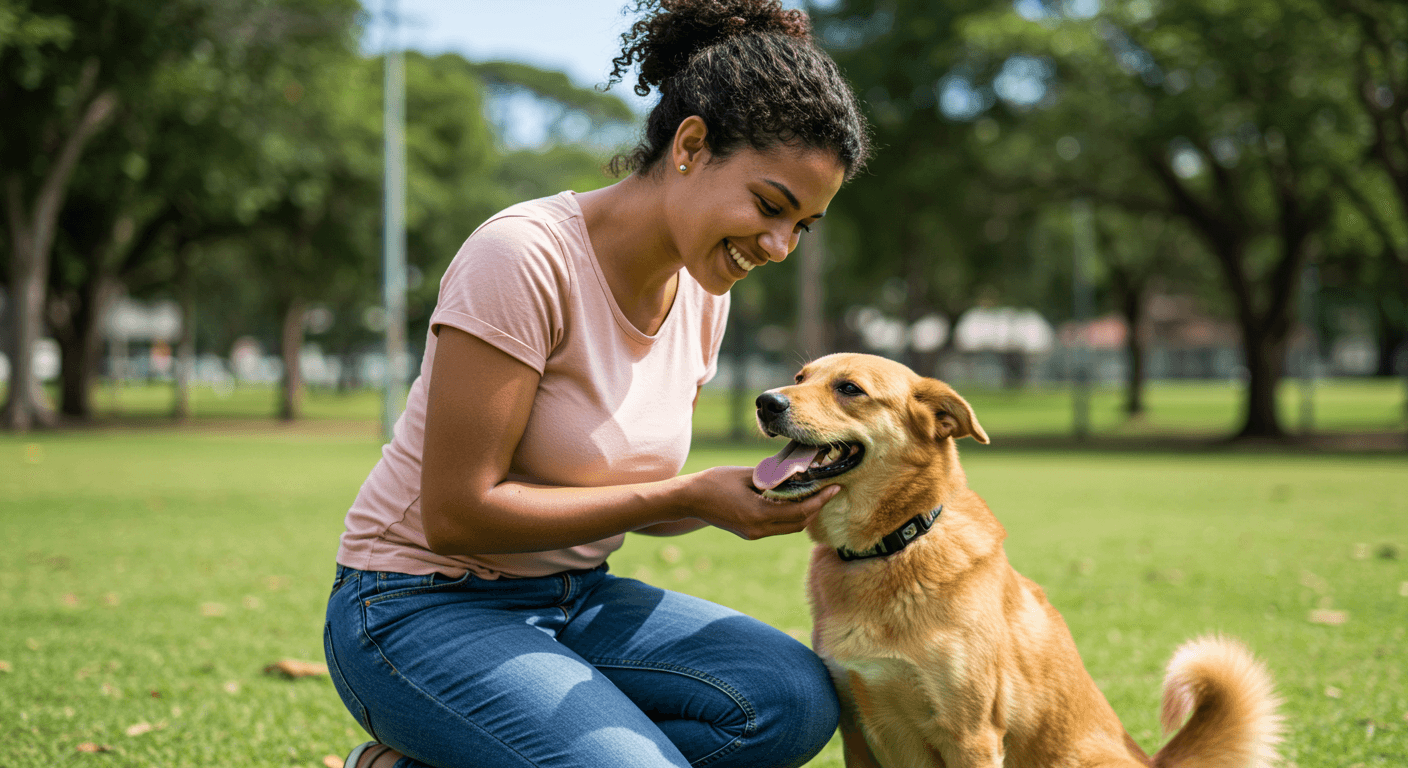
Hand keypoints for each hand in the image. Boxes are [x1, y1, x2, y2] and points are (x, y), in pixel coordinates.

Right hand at [681, 466, 840, 540]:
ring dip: (805, 513)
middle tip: (829, 490)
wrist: (688, 500)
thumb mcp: (746, 475)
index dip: (820, 500)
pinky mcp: (750, 532)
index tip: (834, 488)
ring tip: (815, 494)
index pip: (800, 511)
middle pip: (799, 523)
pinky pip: (778, 526)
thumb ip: (772, 477)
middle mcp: (759, 529)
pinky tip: (795, 500)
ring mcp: (754, 533)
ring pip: (790, 527)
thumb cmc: (713, 482)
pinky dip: (791, 515)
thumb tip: (795, 473)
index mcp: (758, 515)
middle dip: (817, 508)